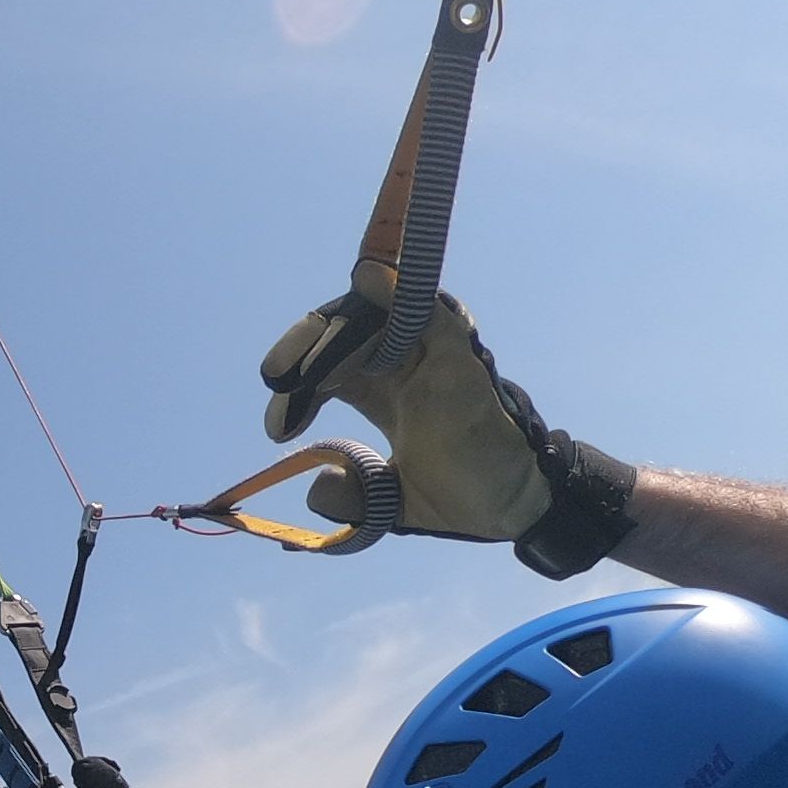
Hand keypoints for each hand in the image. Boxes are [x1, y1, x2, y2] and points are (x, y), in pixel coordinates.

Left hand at [257, 268, 640, 574]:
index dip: (298, 390)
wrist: (512, 507)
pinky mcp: (460, 357)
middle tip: (275, 376)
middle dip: (304, 348)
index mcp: (383, 391)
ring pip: (375, 318)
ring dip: (333, 334)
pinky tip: (370, 280)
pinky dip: (401, 295)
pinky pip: (431, 313)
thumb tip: (314, 488)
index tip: (277, 429)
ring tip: (297, 366)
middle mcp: (404, 366)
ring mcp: (432, 357)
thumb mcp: (389, 502)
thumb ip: (352, 498)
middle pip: (345, 332)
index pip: (328, 368)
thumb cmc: (460, 495)